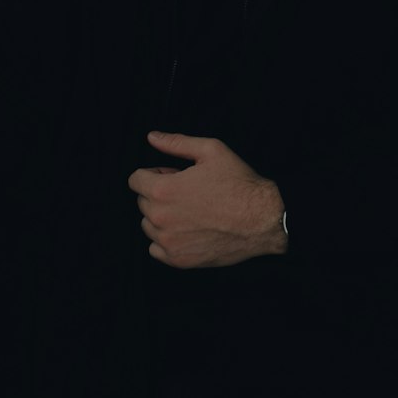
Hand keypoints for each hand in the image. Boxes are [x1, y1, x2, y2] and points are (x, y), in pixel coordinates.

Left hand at [127, 130, 286, 268]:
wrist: (263, 220)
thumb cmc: (239, 184)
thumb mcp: (211, 151)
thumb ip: (176, 143)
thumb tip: (152, 137)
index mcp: (163, 190)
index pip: (135, 180)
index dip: (153, 174)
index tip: (171, 175)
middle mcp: (161, 218)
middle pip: (142, 202)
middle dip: (159, 194)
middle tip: (187, 192)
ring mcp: (169, 242)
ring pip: (148, 225)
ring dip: (162, 217)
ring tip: (189, 211)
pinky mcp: (179, 260)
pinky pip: (156, 249)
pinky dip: (167, 240)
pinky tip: (188, 230)